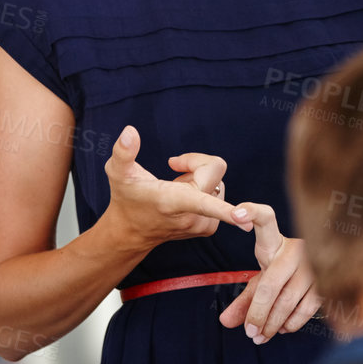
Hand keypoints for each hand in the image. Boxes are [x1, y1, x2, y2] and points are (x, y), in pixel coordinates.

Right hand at [103, 126, 238, 250]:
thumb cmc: (125, 198)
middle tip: (173, 169)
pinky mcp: (208, 228)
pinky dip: (204, 190)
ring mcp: (202, 224)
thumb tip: (130, 131)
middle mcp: (192, 216)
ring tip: (176, 187)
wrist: (129, 232)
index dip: (226, 210)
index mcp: (174, 202)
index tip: (245, 218)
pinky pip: (219, 194)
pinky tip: (184, 196)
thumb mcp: (117, 173)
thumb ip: (123, 152)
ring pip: (218, 182)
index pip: (205, 202)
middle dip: (196, 163)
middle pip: (215, 171)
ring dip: (199, 179)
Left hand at [218, 201, 321, 343]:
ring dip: (272, 324)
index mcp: (274, 241)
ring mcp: (313, 265)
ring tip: (261, 336)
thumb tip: (225, 322)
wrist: (324, 267)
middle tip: (249, 333)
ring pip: (288, 300)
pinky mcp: (326, 281)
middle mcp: (295, 249)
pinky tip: (282, 328)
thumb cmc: (283, 272)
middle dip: (257, 313)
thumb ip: (244, 300)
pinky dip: (291, 323)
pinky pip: (306, 308)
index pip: (265, 219)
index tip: (236, 213)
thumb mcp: (263, 279)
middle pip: (270, 284)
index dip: (251, 212)